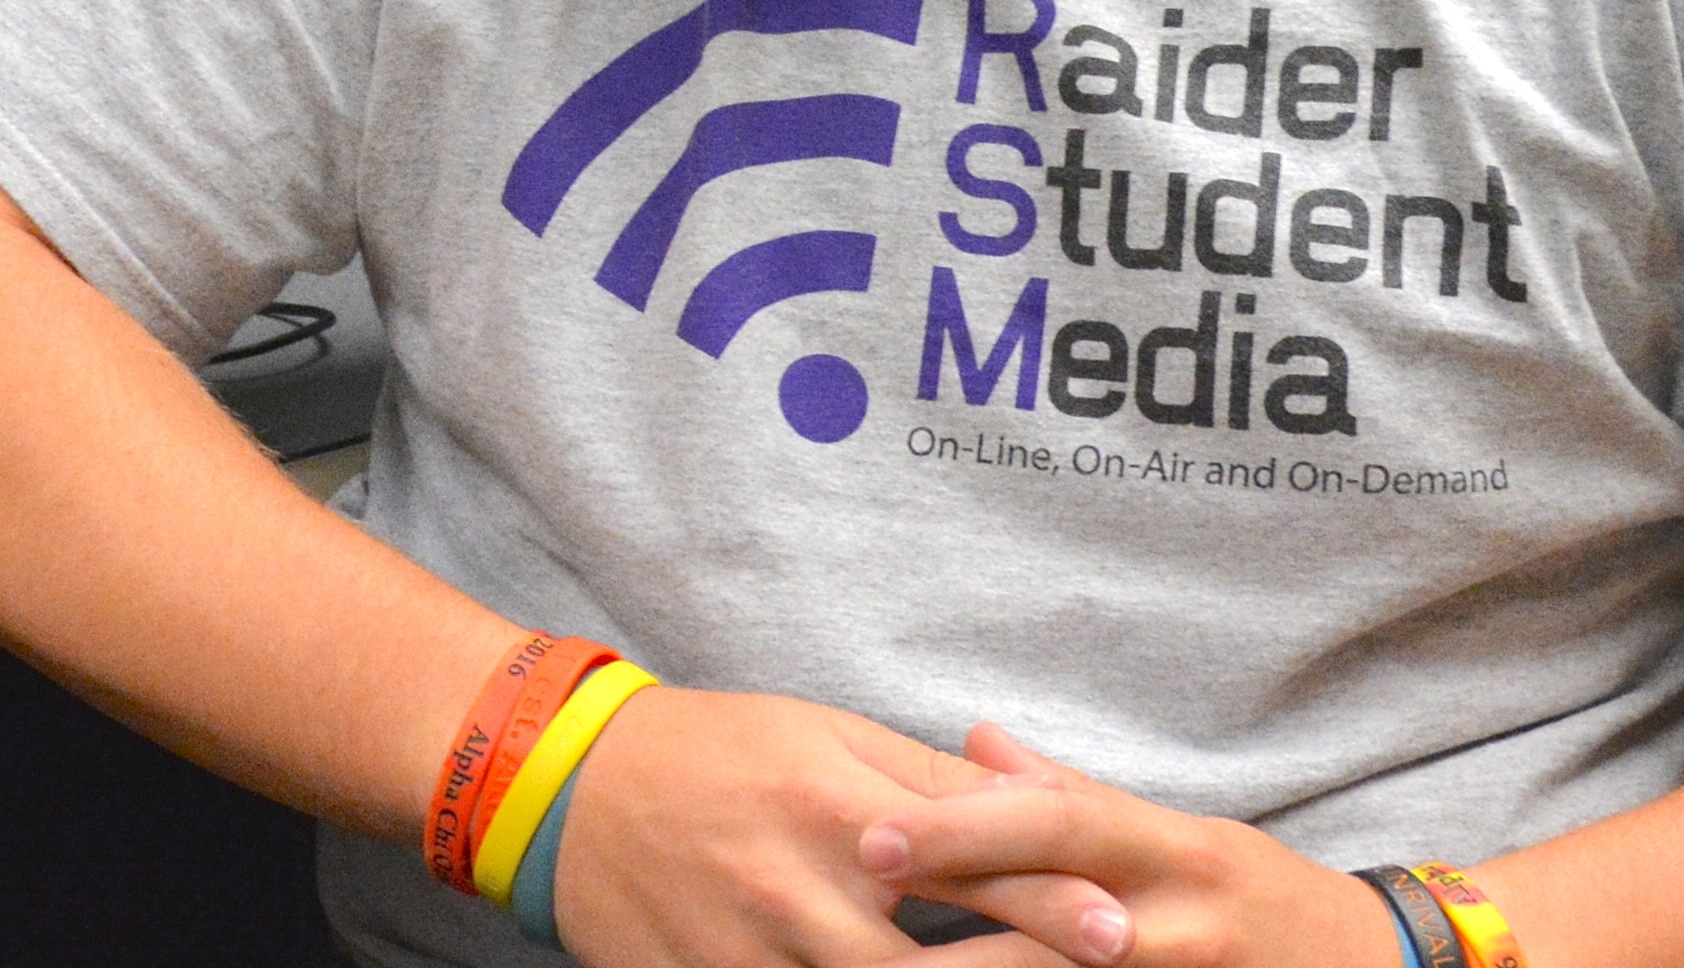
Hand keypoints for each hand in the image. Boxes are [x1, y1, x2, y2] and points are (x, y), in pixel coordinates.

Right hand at [545, 688, 1123, 965]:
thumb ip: (929, 784)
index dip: (1050, 905)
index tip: (1119, 934)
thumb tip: (1035, 809)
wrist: (565, 784)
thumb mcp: (827, 738)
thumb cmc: (717, 751)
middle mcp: (798, 891)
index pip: (967, 863)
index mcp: (839, 812)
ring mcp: (747, 955)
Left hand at [847, 724, 1409, 967]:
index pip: (1059, 824)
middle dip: (957, 922)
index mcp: (1172, 851)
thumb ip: (1075, 795)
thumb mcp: (1178, 836)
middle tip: (860, 912)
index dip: (965, 831)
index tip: (873, 836)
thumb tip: (974, 744)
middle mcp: (1180, 923)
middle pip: (1053, 920)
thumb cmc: (1257, 897)